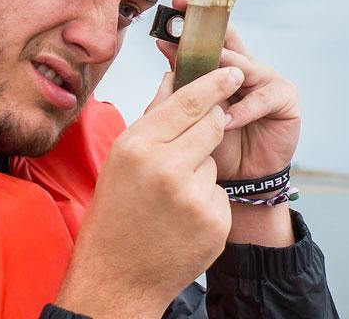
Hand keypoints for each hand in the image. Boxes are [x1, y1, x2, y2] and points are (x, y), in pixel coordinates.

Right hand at [55, 67, 243, 316]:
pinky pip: (220, 194)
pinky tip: (182, 219)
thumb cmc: (115, 213)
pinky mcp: (215, 222)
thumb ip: (152, 118)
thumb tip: (174, 78)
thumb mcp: (121, 159)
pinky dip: (207, 202)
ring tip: (170, 198)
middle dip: (210, 127)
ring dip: (201, 172)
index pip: (189, 102)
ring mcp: (194, 198)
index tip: (233, 70)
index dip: (215, 83)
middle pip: (212, 125)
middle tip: (193, 143)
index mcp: (138, 147)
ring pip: (214, 162)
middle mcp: (167, 169)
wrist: (118, 277)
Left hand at [158, 0, 301, 182]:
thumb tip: (164, 49)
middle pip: (229, 44)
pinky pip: (264, 98)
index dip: (193, 19)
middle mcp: (247, 69)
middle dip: (208, 34)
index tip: (173, 4)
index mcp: (224, 68)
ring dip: (226, 73)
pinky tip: (229, 120)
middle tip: (186, 24)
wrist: (242, 180)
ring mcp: (268, 80)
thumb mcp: (194, 114)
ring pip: (245, 67)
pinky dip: (245, 110)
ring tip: (208, 80)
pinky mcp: (285, 98)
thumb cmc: (217, 146)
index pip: (209, 38)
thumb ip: (183, 84)